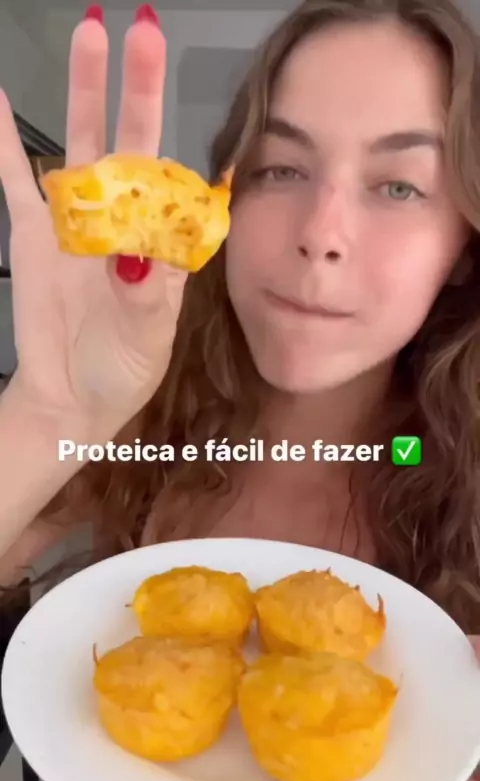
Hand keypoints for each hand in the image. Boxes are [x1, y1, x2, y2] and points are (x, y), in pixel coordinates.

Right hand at [0, 12, 186, 428]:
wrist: (71, 398)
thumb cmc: (121, 370)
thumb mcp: (148, 337)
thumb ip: (148, 292)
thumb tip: (142, 252)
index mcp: (155, 242)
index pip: (171, 181)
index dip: (188, 150)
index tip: (202, 111)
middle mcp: (119, 221)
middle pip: (128, 142)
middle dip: (136, 89)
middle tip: (143, 31)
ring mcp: (74, 222)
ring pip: (80, 145)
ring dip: (85, 93)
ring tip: (91, 34)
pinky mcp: (33, 233)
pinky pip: (16, 179)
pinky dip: (6, 141)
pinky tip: (1, 99)